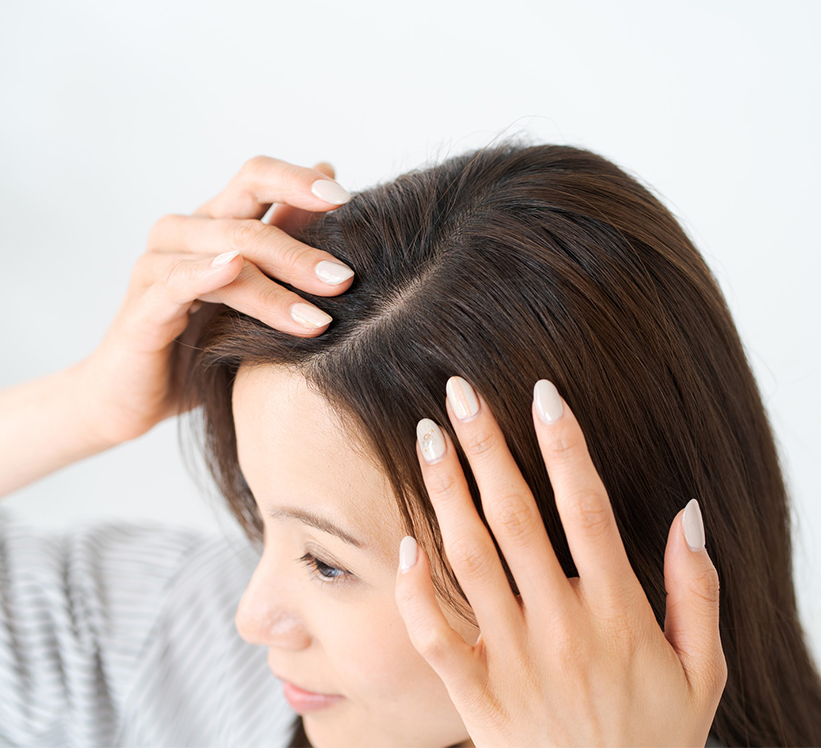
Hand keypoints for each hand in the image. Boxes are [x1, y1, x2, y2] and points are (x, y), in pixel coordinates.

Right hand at [69, 156, 353, 446]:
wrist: (137, 399)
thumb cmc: (200, 346)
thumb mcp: (256, 298)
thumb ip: (287, 243)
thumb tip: (333, 178)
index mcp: (215, 223)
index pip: (257, 178)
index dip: (299, 181)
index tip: (348, 198)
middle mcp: (184, 232)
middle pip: (246, 213)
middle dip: (301, 248)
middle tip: (344, 279)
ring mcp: (158, 265)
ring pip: (224, 252)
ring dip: (276, 283)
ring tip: (318, 319)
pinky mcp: (142, 306)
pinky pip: (176, 280)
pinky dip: (206, 272)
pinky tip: (234, 271)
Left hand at [395, 377, 726, 746]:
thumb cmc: (655, 736)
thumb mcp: (702, 670)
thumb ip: (698, 591)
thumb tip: (688, 514)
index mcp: (618, 615)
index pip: (589, 512)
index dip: (566, 449)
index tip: (544, 396)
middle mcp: (562, 629)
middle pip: (518, 521)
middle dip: (488, 450)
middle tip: (460, 394)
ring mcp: (515, 661)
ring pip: (472, 562)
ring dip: (447, 495)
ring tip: (427, 439)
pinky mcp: (477, 695)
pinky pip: (436, 638)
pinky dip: (417, 592)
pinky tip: (406, 543)